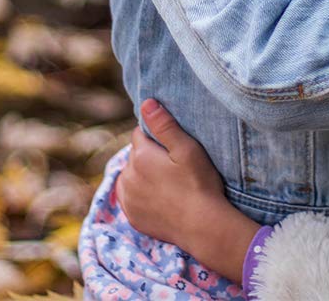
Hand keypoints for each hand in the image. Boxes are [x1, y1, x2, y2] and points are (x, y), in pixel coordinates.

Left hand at [116, 99, 259, 279]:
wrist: (201, 226)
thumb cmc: (199, 183)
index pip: (140, 134)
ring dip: (142, 173)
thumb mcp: (187, 148)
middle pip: (134, 154)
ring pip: (130, 175)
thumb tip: (145, 103)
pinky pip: (130, 196)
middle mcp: (127, 176)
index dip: (156, 135)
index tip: (172, 144)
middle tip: (173, 163)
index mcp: (140, 156)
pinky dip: (139, 192)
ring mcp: (128, 199)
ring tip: (167, 180)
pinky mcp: (132, 216)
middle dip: (149, 154)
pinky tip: (159, 195)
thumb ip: (164, 125)